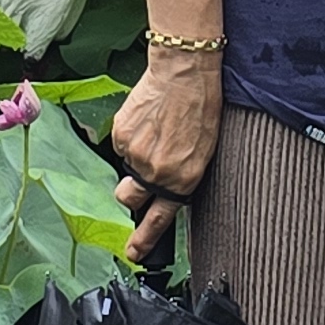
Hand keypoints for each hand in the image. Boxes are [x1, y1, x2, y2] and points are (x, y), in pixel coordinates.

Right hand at [110, 44, 223, 263]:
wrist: (185, 72)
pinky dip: (131, 134)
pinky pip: (121, 144)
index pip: (158, 219)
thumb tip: (164, 187)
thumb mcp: (203, 151)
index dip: (143, 239)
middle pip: (128, 199)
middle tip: (141, 172)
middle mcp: (156, 174)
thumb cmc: (202, 107)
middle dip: (130, 193)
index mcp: (182, 181)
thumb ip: (181, 176)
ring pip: (125, 167)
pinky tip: (147, 117)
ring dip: (135, 155)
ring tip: (154, 129)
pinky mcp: (121, 135)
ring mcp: (136, 155)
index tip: (132, 253)